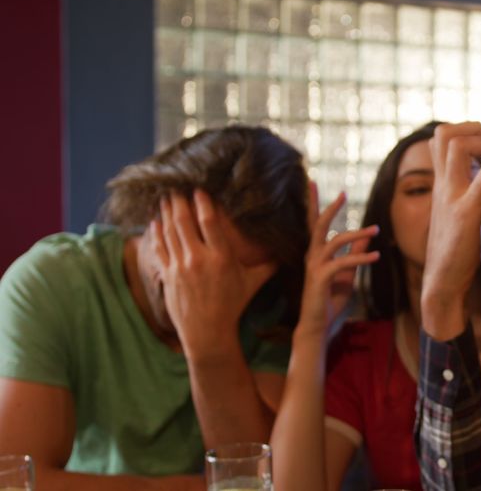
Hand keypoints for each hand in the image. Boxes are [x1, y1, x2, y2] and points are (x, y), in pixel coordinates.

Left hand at [149, 190, 276, 356]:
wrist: (208, 332)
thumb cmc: (233, 306)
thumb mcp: (253, 284)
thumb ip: (268, 265)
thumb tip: (287, 251)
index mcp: (222, 258)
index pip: (209, 222)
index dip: (203, 203)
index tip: (198, 188)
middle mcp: (199, 259)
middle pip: (185, 222)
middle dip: (179, 202)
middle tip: (176, 186)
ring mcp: (180, 267)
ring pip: (170, 232)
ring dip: (167, 213)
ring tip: (166, 197)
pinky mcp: (168, 275)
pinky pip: (160, 248)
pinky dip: (156, 233)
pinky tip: (155, 221)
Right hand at [295, 182, 379, 341]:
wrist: (318, 327)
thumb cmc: (330, 300)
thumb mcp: (348, 274)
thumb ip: (355, 255)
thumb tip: (367, 238)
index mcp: (316, 254)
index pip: (314, 225)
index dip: (313, 204)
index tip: (311, 183)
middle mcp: (312, 257)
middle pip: (318, 225)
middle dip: (330, 208)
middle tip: (343, 193)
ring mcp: (315, 267)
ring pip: (335, 241)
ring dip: (358, 234)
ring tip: (377, 230)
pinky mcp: (320, 278)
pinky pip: (343, 263)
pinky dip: (360, 259)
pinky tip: (375, 257)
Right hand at [421, 122, 480, 339]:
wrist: (442, 284)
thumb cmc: (455, 252)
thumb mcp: (460, 213)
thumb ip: (470, 191)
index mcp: (440, 184)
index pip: (439, 137)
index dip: (467, 132)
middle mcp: (442, 185)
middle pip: (445, 132)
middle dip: (478, 131)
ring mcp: (451, 197)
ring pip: (460, 146)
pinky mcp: (465, 214)